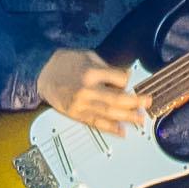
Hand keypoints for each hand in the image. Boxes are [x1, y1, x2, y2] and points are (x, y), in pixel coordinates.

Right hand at [27, 50, 147, 128]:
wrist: (41, 74)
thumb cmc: (64, 63)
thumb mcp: (87, 56)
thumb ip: (107, 67)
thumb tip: (126, 77)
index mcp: (90, 72)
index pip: (119, 79)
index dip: (127, 79)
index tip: (129, 80)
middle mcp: (87, 90)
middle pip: (117, 99)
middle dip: (135, 102)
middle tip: (147, 103)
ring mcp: (81, 104)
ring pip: (109, 113)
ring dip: (127, 118)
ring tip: (140, 120)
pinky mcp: (76, 114)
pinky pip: (95, 123)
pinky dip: (110, 128)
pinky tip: (122, 131)